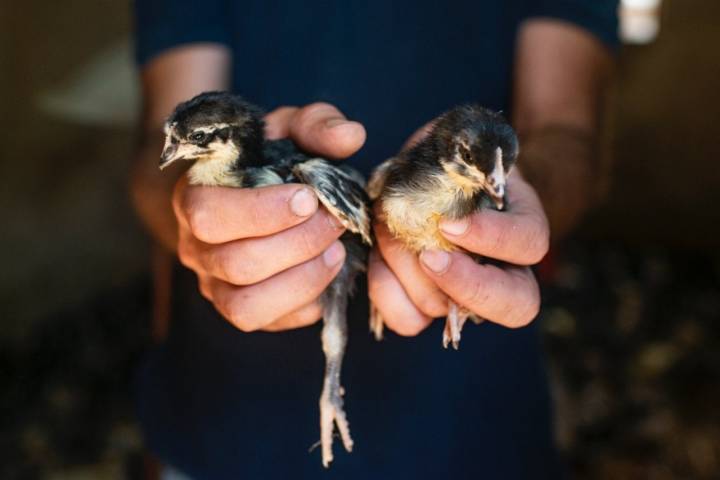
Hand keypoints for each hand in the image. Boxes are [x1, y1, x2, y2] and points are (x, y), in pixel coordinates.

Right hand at [173, 103, 365, 331]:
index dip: (262, 212)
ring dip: (301, 281)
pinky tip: (327, 274)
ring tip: (336, 253)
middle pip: (236, 263)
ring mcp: (214, 284)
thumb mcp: (290, 129)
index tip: (309, 198)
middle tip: (335, 223)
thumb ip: (317, 125)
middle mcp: (195, 247)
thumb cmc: (268, 158)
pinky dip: (304, 305)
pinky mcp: (241, 308)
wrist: (250, 192)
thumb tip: (351, 136)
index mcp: (193, 196)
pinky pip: (268, 323)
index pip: (209, 215)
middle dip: (297, 244)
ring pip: (245, 307)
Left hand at [368, 133, 548, 335]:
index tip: (450, 223)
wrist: (421, 180)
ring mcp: (464, 294)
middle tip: (429, 257)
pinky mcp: (426, 305)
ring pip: (448, 310)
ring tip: (387, 231)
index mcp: (522, 225)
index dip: (494, 239)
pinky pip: (410, 320)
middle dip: (468, 285)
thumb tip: (463, 158)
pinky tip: (377, 259)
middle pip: (515, 305)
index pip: (530, 244)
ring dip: (409, 271)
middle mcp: (504, 270)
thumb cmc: (447, 158)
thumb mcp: (463, 142)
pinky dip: (387, 293)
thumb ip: (468, 148)